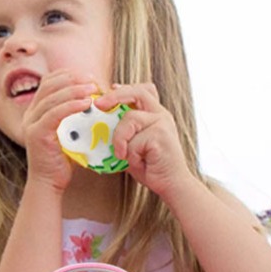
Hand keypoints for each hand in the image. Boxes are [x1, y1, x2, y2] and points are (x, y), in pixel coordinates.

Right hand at [22, 71, 98, 190]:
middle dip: (73, 79)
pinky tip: (87, 103)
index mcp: (36, 111)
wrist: (49, 182)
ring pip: (52, 97)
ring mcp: (31, 124)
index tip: (88, 76)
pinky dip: (71, 105)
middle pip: (50, 85)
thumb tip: (93, 97)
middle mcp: (30, 114)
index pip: (49, 82)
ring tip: (94, 89)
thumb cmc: (62, 159)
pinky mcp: (36, 134)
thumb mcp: (68, 131)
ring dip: (75, 90)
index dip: (68, 75)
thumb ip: (73, 114)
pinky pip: (54, 114)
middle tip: (94, 81)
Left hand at [95, 84, 192, 199]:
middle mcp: (161, 115)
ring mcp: (162, 124)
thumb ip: (123, 132)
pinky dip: (129, 153)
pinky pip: (133, 141)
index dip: (125, 88)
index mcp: (155, 114)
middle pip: (138, 93)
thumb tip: (99, 124)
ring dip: (119, 139)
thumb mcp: (133, 145)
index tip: (109, 89)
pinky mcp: (161, 136)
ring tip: (123, 154)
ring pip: (129, 119)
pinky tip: (137, 161)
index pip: (143, 91)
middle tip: (99, 105)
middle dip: (115, 96)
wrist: (171, 183)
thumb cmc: (150, 165)